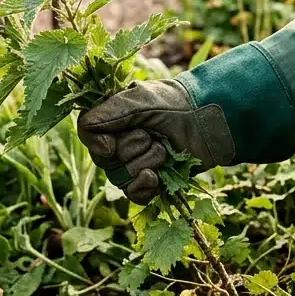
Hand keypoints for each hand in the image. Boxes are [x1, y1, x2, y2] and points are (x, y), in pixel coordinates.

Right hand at [76, 79, 235, 204]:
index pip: (88, 135)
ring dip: (144, 164)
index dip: (97, 144)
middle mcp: (118, 143)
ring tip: (164, 149)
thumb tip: (87, 129)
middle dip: (130, 150)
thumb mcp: (139, 101)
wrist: (207, 121)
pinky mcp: (151, 182)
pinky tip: (155, 177)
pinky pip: (135, 195)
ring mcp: (134, 164)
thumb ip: (109, 112)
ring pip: (120, 179)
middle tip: (151, 136)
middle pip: (104, 161)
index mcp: (112, 120)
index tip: (111, 145)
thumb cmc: (174, 104)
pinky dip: (144, 187)